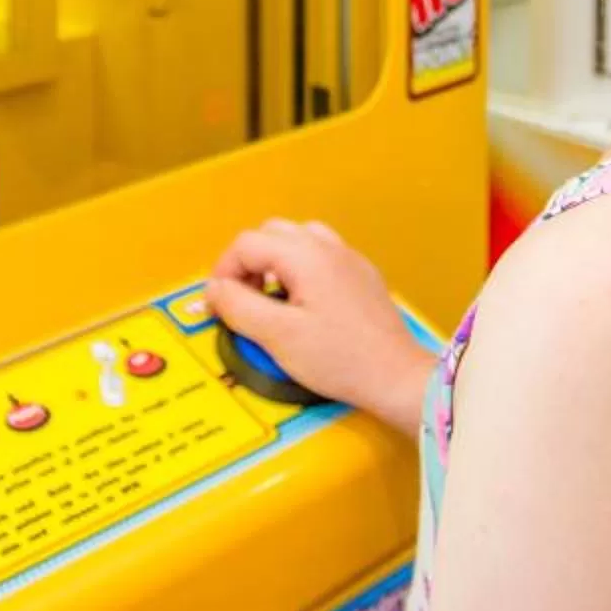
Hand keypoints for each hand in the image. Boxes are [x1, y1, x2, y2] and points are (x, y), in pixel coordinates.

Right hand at [207, 220, 428, 421]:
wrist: (396, 377)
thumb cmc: (340, 359)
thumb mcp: (277, 336)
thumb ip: (238, 307)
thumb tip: (214, 289)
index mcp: (306, 256)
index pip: (247, 243)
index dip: (223, 271)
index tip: (218, 304)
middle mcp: (329, 248)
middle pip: (272, 233)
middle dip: (248, 262)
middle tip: (242, 299)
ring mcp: (350, 260)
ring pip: (299, 240)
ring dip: (275, 262)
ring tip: (270, 298)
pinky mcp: (363, 277)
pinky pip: (322, 256)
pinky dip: (301, 270)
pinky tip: (302, 304)